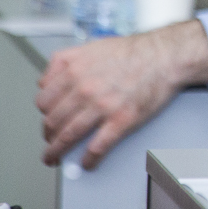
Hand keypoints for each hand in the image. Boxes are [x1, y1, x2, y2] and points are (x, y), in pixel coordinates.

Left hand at [36, 20, 207, 168]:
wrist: (164, 56)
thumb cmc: (134, 51)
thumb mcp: (91, 47)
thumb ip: (65, 62)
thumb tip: (48, 80)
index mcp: (74, 69)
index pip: (43, 100)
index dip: (43, 114)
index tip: (47, 119)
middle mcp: (84, 87)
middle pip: (53, 121)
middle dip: (48, 136)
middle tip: (51, 141)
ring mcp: (102, 105)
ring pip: (68, 136)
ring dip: (57, 152)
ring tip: (55, 158)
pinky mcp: (121, 119)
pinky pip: (97, 146)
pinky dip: (88, 159)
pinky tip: (87, 162)